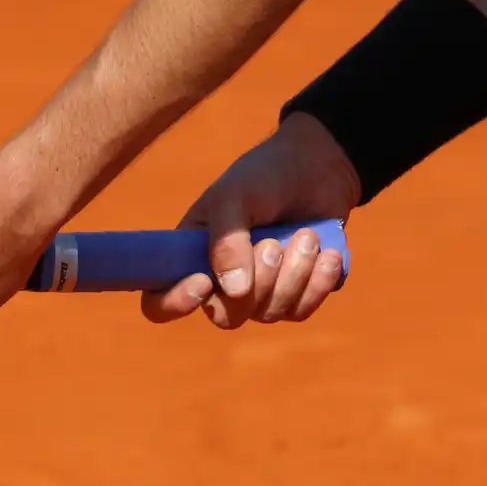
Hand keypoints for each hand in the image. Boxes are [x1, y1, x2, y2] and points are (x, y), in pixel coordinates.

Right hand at [141, 111, 360, 328]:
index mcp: (189, 258)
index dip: (174, 303)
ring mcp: (259, 294)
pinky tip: (327, 253)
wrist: (317, 168)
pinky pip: (302, 311)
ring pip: (270, 314)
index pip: (160, 303)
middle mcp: (219, 284)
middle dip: (257, 283)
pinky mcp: (296, 295)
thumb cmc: (264, 176)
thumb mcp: (235, 196)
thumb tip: (233, 291)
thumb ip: (226, 240)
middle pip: (227, 317)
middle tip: (273, 243)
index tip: (203, 281)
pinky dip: (318, 283)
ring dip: (294, 274)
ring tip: (306, 235)